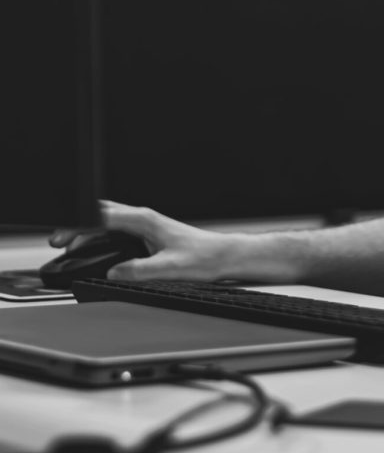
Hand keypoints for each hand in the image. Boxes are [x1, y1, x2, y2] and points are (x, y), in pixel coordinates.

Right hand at [49, 200, 236, 281]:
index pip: (104, 217)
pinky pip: (118, 231)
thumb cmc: (202, 257)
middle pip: (102, 215)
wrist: (222, 256)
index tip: (62, 236)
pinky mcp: (148, 235)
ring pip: (109, 222)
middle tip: (57, 241)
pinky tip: (93, 249)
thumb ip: (138, 271)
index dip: (80, 225)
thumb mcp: (168, 268)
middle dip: (78, 225)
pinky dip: (101, 237)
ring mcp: (146, 225)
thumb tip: (113, 273)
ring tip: (69, 246)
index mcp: (146, 221)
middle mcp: (144, 219)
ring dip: (88, 231)